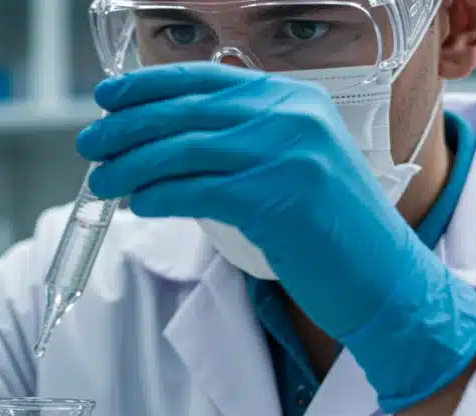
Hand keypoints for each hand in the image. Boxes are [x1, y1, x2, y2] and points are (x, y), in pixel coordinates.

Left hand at [78, 62, 475, 411]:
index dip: (148, 86)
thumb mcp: (292, 163)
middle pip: (185, 112)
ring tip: (102, 181)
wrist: (385, 277)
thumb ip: (241, 140)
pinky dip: (158, 197)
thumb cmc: (327, 228)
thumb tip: (161, 138)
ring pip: (182, 152)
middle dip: (127, 128)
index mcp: (294, 99)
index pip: (205, 79)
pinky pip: (196, 192)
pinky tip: (138, 205)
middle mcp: (292, 117)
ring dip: (131, 167)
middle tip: (90, 145)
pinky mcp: (278, 200)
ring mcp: (288, 155)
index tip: (108, 99)